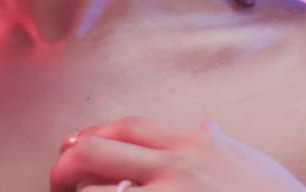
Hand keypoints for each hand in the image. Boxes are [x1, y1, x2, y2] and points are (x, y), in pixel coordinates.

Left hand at [50, 115, 305, 190]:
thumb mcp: (250, 165)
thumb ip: (223, 144)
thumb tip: (208, 124)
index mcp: (194, 145)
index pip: (132, 127)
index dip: (96, 133)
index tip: (72, 144)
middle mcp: (177, 168)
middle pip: (101, 154)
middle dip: (69, 167)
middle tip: (55, 180)